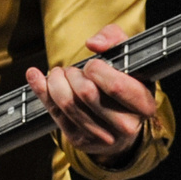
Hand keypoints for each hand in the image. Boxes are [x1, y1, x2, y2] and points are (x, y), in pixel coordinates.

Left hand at [24, 23, 157, 162]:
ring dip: (56, 81)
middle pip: (86, 93)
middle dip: (74, 74)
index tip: (92, 64)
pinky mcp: (79, 140)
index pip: (115, 86)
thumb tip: (94, 44)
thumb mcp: (129, 57)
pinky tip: (36, 76)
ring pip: (67, 103)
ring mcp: (102, 137)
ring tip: (61, 74)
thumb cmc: (125, 82)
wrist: (120, 119)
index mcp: (144, 105)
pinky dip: (41, 89)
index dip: (96, 70)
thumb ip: (115, 39)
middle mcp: (126, 125)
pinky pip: (53, 112)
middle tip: (74, 69)